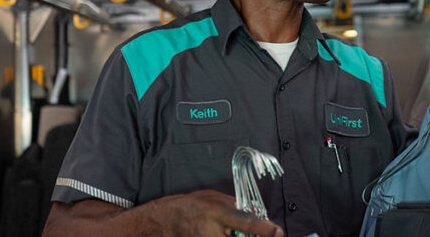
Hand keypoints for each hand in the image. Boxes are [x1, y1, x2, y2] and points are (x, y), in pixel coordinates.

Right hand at [43, 190, 282, 236]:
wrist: (153, 225)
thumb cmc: (182, 207)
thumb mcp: (209, 196)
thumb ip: (233, 205)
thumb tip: (255, 215)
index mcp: (214, 213)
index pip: (246, 223)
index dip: (264, 229)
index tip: (276, 231)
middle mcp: (211, 234)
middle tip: (259, 233)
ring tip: (230, 231)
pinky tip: (217, 234)